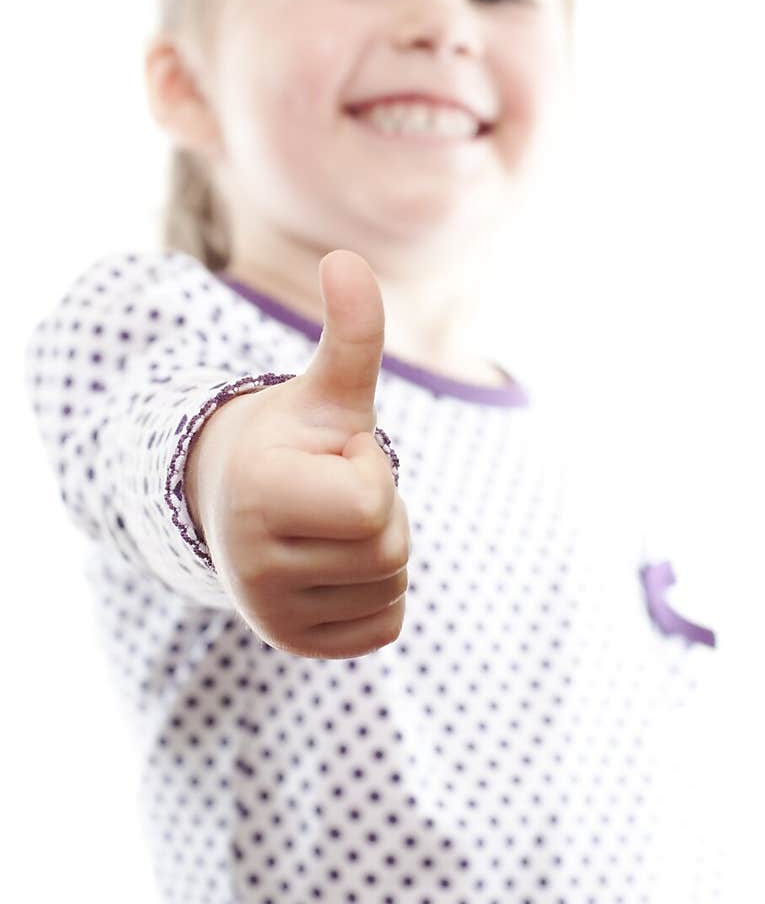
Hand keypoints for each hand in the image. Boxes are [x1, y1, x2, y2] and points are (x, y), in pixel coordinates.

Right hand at [184, 249, 409, 657]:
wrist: (235, 500)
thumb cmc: (293, 438)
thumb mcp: (327, 389)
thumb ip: (352, 332)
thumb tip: (346, 257)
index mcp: (262, 494)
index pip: (373, 505)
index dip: (370, 470)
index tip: (333, 457)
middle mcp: (256, 567)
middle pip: (389, 549)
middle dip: (381, 509)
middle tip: (334, 492)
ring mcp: (274, 616)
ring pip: (391, 587)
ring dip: (381, 550)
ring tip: (332, 524)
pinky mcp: (298, 646)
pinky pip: (386, 626)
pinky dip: (378, 594)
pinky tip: (336, 563)